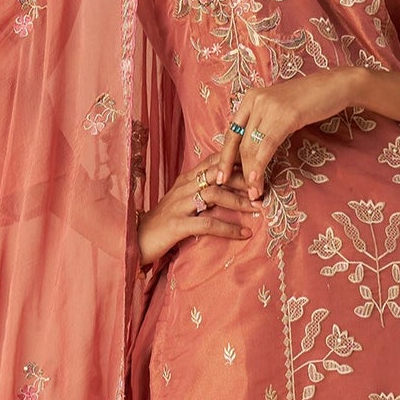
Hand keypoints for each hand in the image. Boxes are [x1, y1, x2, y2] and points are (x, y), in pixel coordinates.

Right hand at [137, 154, 262, 267]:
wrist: (136, 239)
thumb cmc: (164, 222)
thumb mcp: (183, 201)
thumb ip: (202, 191)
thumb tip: (229, 189)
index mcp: (186, 179)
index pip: (213, 161)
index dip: (235, 160)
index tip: (257, 165)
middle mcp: (183, 187)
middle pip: (218, 174)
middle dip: (243, 179)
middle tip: (263, 187)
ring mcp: (179, 205)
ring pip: (215, 195)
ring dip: (240, 202)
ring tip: (257, 208)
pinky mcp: (177, 225)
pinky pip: (208, 224)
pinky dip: (228, 229)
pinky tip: (244, 234)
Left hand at [213, 69, 357, 198]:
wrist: (336, 86)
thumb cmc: (310, 100)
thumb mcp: (279, 109)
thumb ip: (264, 124)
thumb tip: (253, 151)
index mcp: (250, 98)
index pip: (231, 132)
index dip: (224, 157)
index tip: (220, 177)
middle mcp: (255, 100)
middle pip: (239, 143)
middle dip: (237, 170)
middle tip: (243, 192)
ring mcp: (269, 106)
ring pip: (251, 147)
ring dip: (251, 174)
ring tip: (254, 192)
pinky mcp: (286, 115)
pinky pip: (267, 146)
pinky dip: (260, 165)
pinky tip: (257, 180)